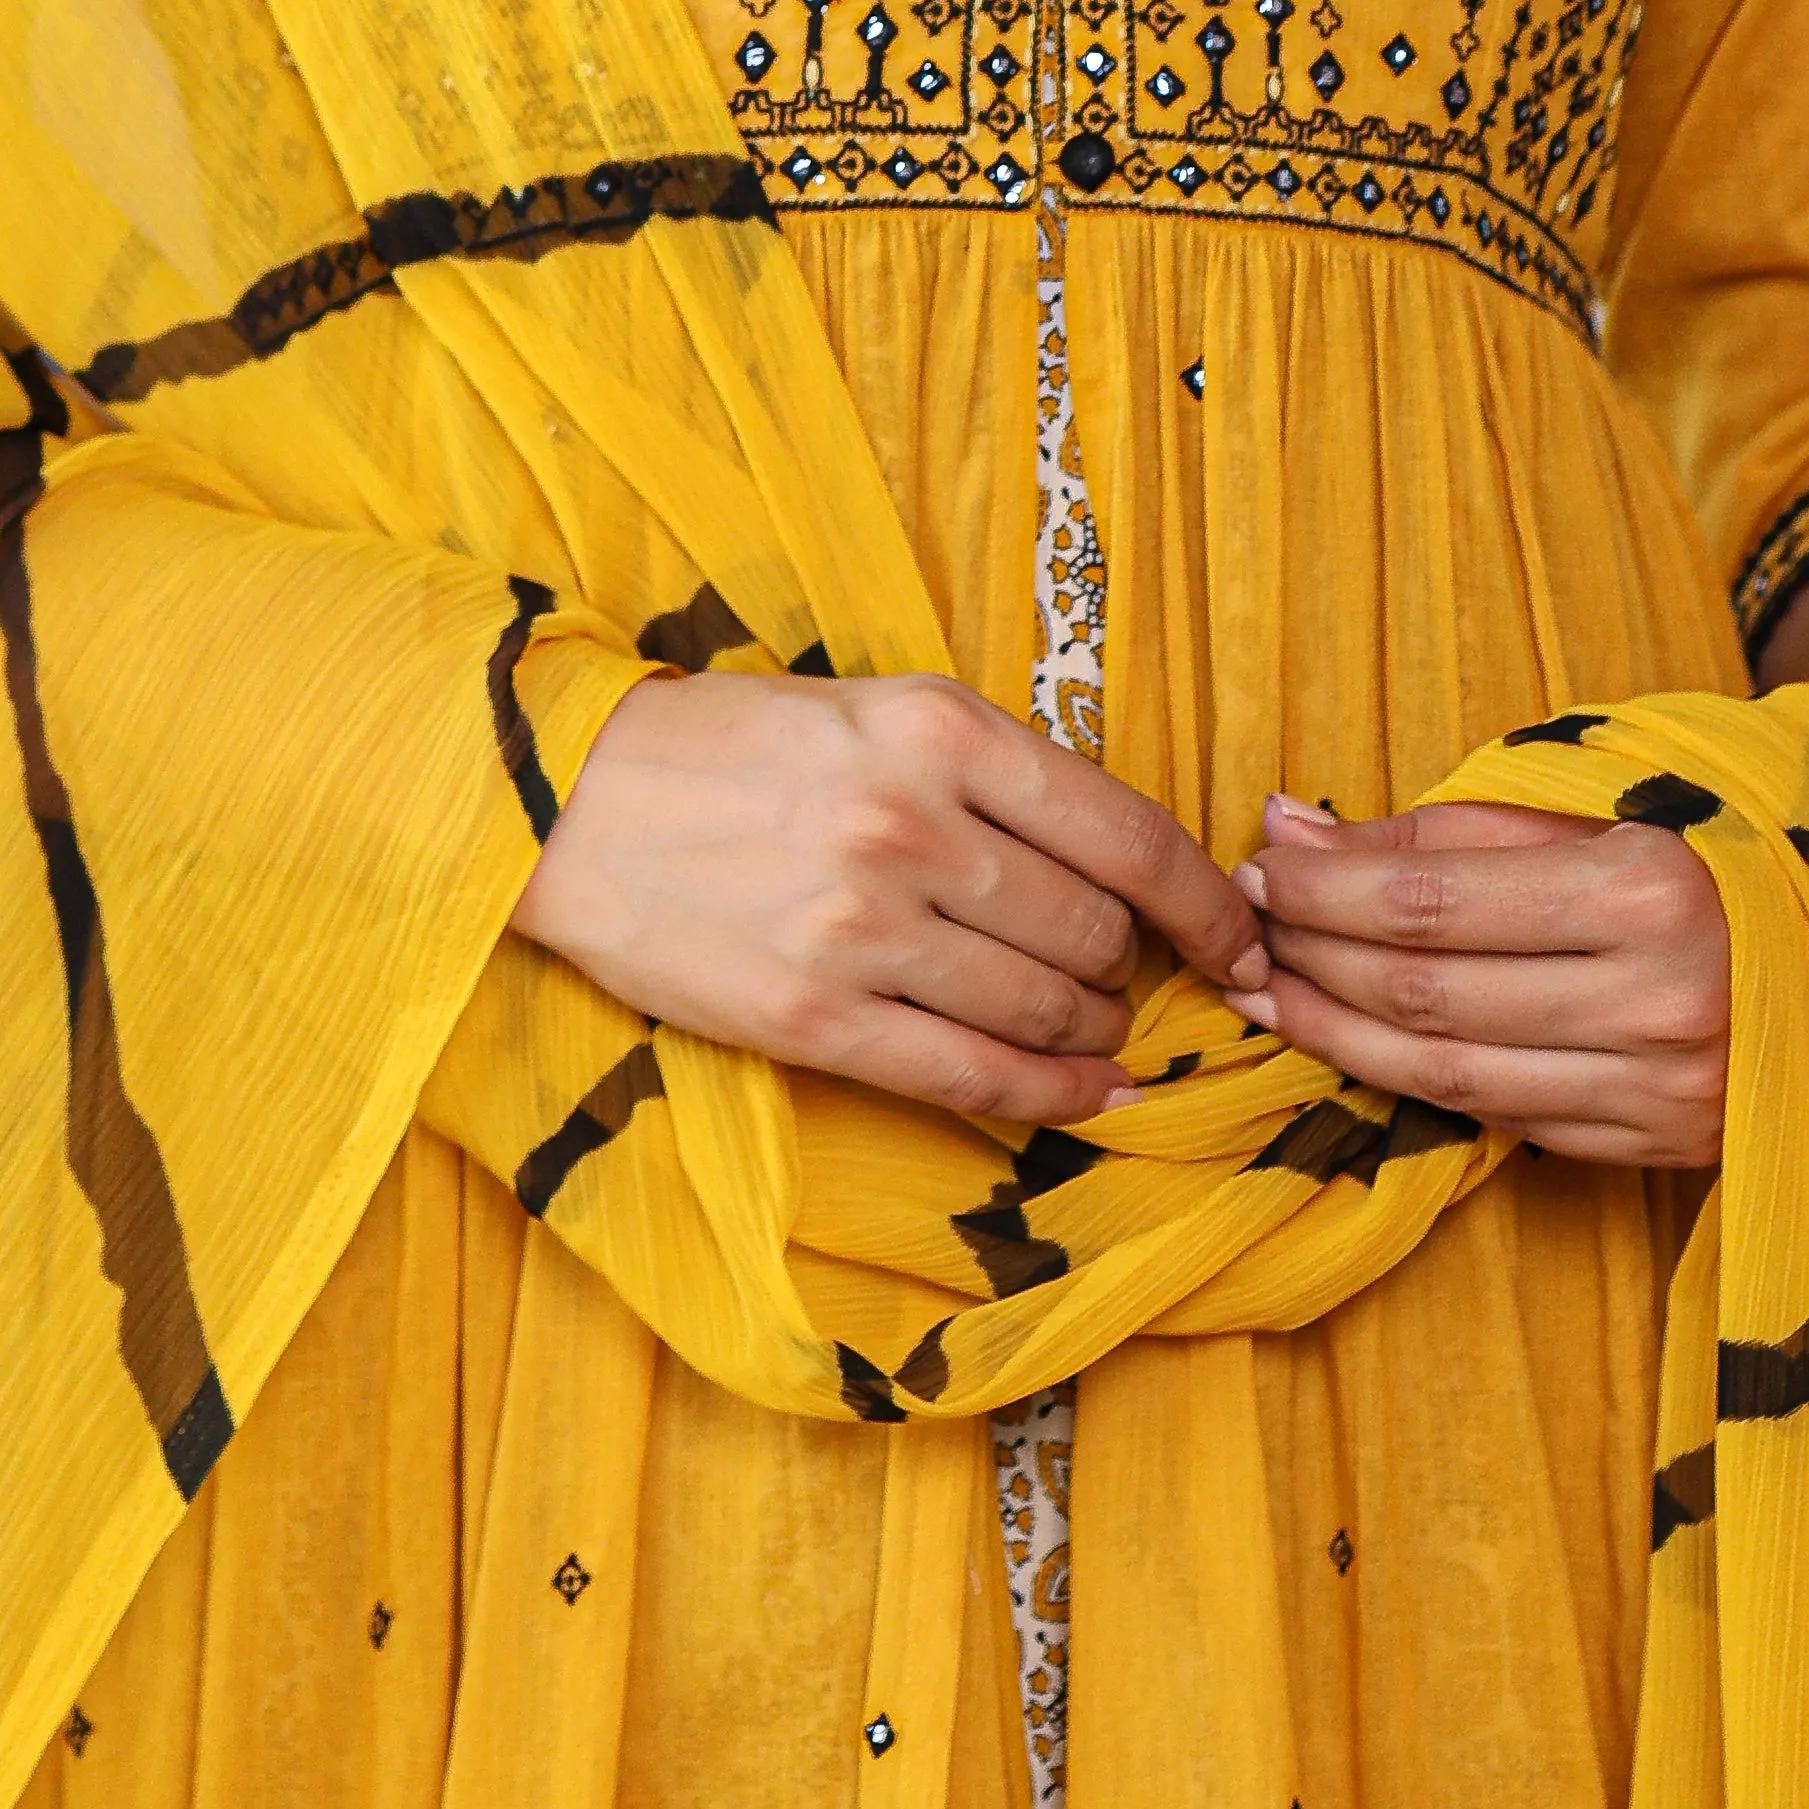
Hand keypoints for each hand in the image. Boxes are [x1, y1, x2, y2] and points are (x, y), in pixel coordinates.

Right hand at [511, 668, 1268, 1124]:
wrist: (564, 800)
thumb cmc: (730, 749)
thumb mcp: (874, 711)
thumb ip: (992, 772)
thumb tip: (1116, 862)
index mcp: (938, 733)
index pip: (1130, 833)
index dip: (1209, 904)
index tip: (1244, 939)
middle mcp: (914, 827)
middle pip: (1095, 932)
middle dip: (1131, 968)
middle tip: (1122, 978)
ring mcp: (865, 929)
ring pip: (1048, 1009)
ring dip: (1094, 1032)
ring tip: (1095, 1033)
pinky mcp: (816, 1017)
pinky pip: (975, 1080)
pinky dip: (1051, 1098)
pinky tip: (1085, 1098)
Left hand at [1235, 794, 1727, 1166]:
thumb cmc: (1701, 856)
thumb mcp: (1588, 812)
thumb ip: (1437, 830)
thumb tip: (1287, 825)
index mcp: (1646, 890)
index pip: (1431, 903)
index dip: (1326, 890)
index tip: (1260, 867)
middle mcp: (1657, 1000)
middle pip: (1426, 995)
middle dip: (1313, 958)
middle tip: (1245, 928)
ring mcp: (1661, 1090)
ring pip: (1449, 1075)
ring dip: (1336, 1035)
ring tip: (1269, 992)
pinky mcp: (1656, 1146)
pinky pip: (1502, 1117)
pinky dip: (1413, 1082)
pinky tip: (1357, 1043)